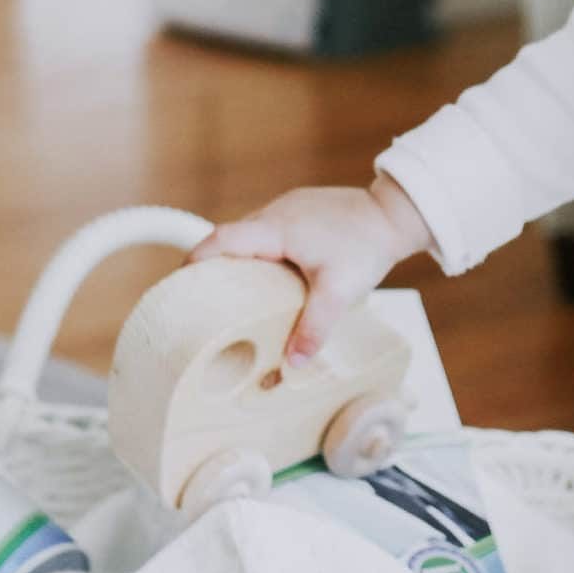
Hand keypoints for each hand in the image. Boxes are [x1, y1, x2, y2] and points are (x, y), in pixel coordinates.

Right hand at [187, 173, 437, 366]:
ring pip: (249, 236)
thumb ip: (314, 327)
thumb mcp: (340, 291)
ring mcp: (287, 209)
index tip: (178, 283)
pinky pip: (266, 234)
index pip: (222, 239)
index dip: (196, 260)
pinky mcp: (299, 213)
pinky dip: (257, 254)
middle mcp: (276, 214)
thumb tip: (292, 362)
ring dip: (237, 260)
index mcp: (277, 229)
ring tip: (227, 296)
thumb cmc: (368, 245)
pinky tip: (262, 280)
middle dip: (211, 266)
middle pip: (229, 238)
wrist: (394, 215)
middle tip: (197, 299)